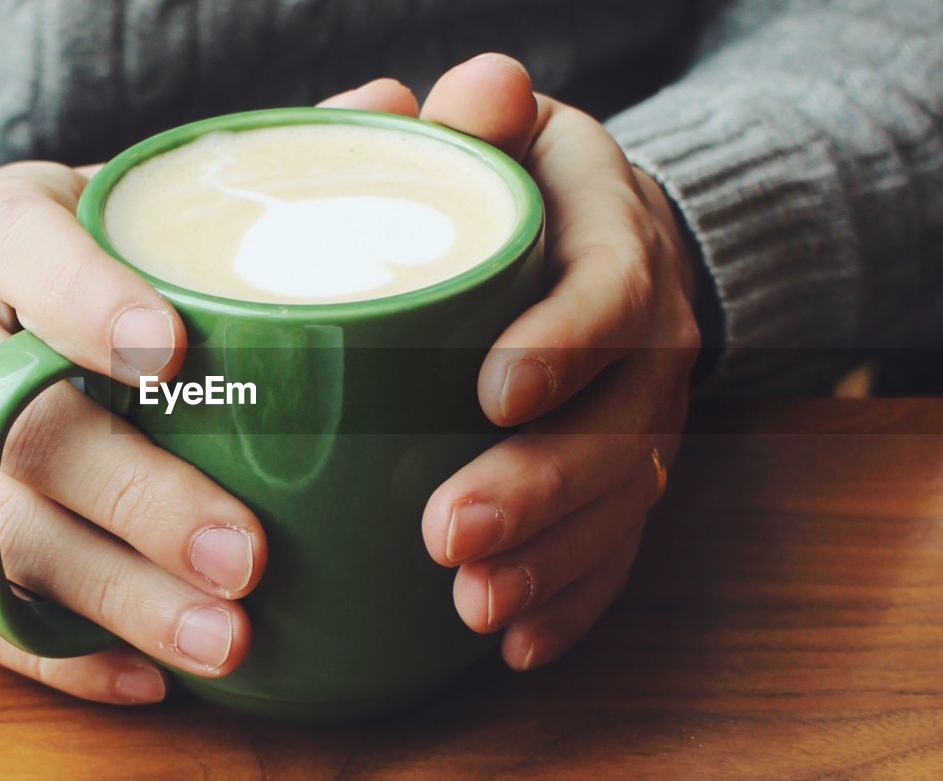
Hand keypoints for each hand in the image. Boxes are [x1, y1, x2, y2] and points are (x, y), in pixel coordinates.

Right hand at [0, 162, 266, 702]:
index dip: (88, 302)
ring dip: (110, 598)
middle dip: (135, 499)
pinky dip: (55, 652)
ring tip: (225, 642)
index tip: (175, 353)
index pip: (21, 253)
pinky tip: (145, 678)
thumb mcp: (104, 197)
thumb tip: (391, 107)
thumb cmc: (35, 254)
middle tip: (250, 557)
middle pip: (11, 426)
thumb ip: (237, 178)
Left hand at [323, 55, 700, 668]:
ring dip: (552, 565)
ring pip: (623, 502)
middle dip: (541, 486)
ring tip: (473, 608)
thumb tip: (401, 103)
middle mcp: (649, 337)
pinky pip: (617, 549)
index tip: (491, 390)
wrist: (599, 235)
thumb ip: (455, 117)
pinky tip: (513, 646)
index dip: (566, 343)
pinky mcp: (626, 474)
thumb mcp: (498, 128)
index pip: (613, 290)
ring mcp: (646, 415)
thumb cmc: (521, 184)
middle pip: (623, 422)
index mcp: (614, 239)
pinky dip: (572, 603)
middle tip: (447, 533)